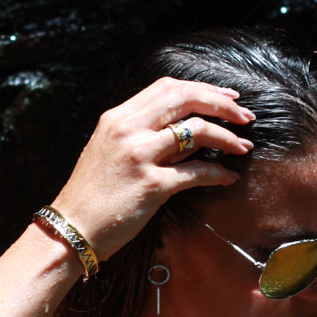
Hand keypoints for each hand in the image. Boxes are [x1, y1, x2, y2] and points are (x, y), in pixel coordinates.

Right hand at [50, 77, 254, 260]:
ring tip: (243, 146)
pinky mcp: (151, 185)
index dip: (201, 89)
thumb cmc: (91, 196)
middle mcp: (128, 130)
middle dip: (222, 104)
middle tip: (245, 117)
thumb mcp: (109, 153)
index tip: (224, 98)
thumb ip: (144, 138)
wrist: (71, 229)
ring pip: (197, 130)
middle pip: (186, 99)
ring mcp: (140, 156)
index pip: (166, 88)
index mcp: (117, 118)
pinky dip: (218, 173)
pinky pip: (196, 172)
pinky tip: (229, 177)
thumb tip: (189, 136)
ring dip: (228, 136)